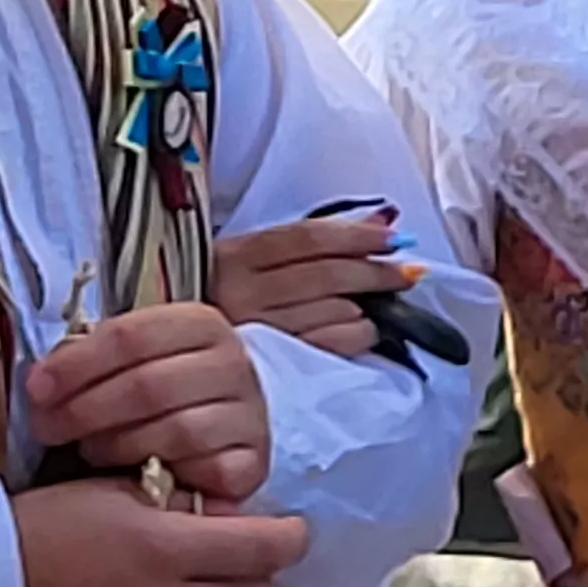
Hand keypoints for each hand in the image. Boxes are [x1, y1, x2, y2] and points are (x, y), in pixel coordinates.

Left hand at [27, 302, 270, 502]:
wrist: (228, 420)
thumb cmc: (165, 387)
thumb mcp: (133, 359)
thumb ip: (93, 358)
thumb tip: (40, 384)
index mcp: (199, 323)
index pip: (130, 337)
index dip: (76, 364)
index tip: (36, 389)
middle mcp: (232, 363)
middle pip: (147, 385)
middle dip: (85, 409)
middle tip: (47, 428)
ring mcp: (248, 413)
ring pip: (173, 430)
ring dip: (117, 444)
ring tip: (87, 450)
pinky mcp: (254, 462)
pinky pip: (203, 470)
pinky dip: (164, 474)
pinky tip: (136, 476)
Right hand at [211, 215, 418, 358]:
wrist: (182, 350)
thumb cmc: (223, 294)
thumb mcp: (254, 256)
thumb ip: (312, 239)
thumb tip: (382, 221)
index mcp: (234, 255)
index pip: (307, 238)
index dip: (356, 235)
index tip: (391, 237)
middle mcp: (243, 291)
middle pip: (326, 274)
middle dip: (374, 271)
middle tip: (405, 271)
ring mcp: (258, 331)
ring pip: (334, 310)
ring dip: (369, 305)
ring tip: (381, 300)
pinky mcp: (271, 365)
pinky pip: (331, 344)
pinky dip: (358, 334)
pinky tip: (364, 328)